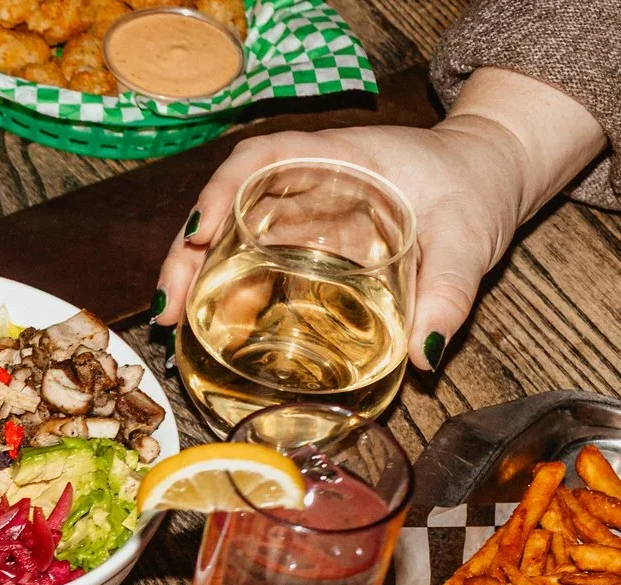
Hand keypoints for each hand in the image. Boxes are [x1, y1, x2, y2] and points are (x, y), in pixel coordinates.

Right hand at [156, 71, 608, 369]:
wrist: (488, 176)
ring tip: (174, 322)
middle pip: (225, 205)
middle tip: (169, 306)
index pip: (262, 158)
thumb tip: (427, 355)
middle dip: (186, 253)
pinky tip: (214, 325)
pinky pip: (255, 259)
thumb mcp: (468, 240)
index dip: (221, 191)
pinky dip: (228, 289)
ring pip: (230, 235)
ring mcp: (302, 213)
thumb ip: (450, 293)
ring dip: (195, 275)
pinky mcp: (306, 243)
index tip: (200, 233)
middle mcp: (309, 181)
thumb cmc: (477, 190)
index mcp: (341, 157)